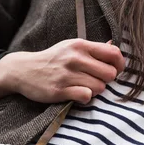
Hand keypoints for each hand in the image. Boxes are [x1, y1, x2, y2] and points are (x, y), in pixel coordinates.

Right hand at [0, 39, 124, 103]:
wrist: (23, 70)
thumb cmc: (52, 59)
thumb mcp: (70, 47)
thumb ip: (93, 49)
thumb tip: (115, 46)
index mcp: (80, 45)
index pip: (113, 53)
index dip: (119, 64)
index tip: (115, 70)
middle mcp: (74, 58)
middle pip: (110, 74)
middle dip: (106, 80)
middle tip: (95, 80)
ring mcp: (66, 75)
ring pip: (99, 87)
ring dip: (94, 90)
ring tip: (83, 87)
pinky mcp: (59, 90)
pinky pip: (86, 97)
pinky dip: (85, 98)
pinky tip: (77, 95)